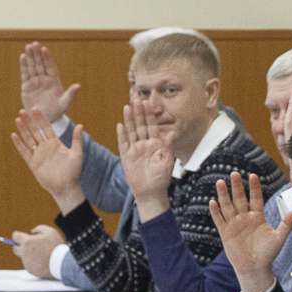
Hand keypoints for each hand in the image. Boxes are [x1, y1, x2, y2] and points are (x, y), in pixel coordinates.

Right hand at [11, 108, 84, 213]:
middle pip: (35, 131)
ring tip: (17, 119)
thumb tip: (81, 125)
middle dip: (29, 121)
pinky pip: (24, 152)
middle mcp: (45, 147)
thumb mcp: (76, 154)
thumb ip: (77, 140)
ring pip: (28, 139)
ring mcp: (38, 154)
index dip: (41, 118)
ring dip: (23, 129)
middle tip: (22, 110)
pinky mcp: (33, 163)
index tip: (35, 108)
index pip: (46, 128)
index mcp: (55, 143)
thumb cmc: (73, 172)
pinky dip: (19, 144)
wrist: (66, 187)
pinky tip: (14, 135)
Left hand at [11, 225, 65, 277]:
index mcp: (27, 242)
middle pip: (15, 248)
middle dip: (21, 246)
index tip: (22, 236)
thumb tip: (32, 232)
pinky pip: (29, 265)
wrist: (62, 263)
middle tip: (31, 246)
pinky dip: (34, 263)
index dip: (18, 235)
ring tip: (42, 255)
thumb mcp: (50, 231)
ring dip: (29, 255)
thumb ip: (38, 229)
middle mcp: (24, 252)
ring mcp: (26, 262)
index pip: (15, 236)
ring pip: (24, 257)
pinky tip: (43, 262)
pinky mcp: (30, 270)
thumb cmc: (56, 246)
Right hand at [19, 42, 78, 123]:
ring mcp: (35, 81)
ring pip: (32, 66)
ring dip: (30, 56)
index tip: (44, 49)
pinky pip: (25, 73)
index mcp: (54, 81)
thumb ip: (70, 94)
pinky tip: (23, 56)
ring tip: (28, 46)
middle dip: (38, 54)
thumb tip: (78, 86)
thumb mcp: (64, 103)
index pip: (50, 67)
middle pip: (41, 64)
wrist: (45, 118)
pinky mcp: (27, 86)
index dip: (47, 58)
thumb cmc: (57, 111)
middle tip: (34, 44)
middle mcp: (45, 79)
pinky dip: (24, 65)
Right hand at [116, 102, 174, 221]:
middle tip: (136, 98)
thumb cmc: (162, 179)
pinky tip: (120, 125)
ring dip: (129, 119)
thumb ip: (168, 147)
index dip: (150, 114)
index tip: (148, 102)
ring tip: (127, 106)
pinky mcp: (126, 156)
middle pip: (140, 125)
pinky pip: (123, 143)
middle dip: (138, 112)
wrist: (151, 193)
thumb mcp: (167, 162)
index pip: (152, 126)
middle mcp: (145, 144)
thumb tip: (171, 132)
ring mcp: (135, 149)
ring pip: (131, 131)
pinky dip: (122, 135)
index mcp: (156, 144)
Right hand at [210, 171, 291, 291]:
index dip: (254, 188)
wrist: (255, 268)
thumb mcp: (279, 238)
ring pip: (228, 206)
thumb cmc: (268, 254)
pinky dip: (216, 212)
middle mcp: (245, 218)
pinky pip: (220, 220)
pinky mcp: (225, 233)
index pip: (256, 198)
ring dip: (224, 195)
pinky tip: (213, 202)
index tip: (253, 176)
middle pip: (240, 199)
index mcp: (258, 217)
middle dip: (237, 187)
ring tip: (221, 182)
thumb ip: (287, 225)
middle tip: (234, 173)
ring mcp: (234, 224)